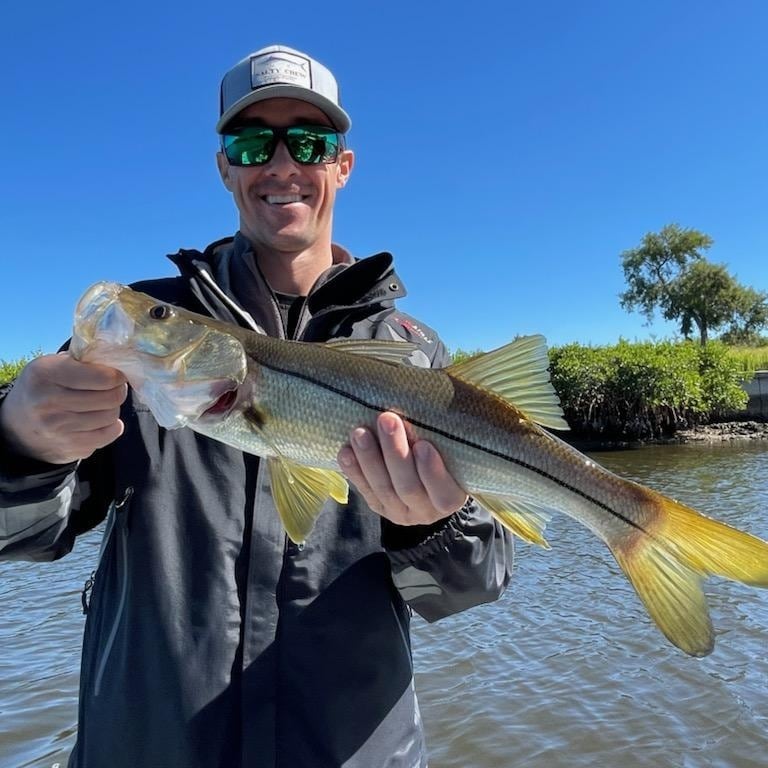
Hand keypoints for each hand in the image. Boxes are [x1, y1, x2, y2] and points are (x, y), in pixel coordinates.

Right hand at [0, 353, 127, 463]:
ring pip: (112, 415)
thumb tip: (118, 362)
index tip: (117, 374)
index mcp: (47, 374)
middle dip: (118, 390)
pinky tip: (101, 420)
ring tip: (102, 403)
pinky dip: (112, 426)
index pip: (103, 377)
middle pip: (112, 397)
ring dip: (113, 408)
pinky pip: (110, 434)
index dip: (117, 375)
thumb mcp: (52, 365)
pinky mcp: (71, 446)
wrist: (20, 425)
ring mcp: (59, 428)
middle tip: (113, 388)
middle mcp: (50, 402)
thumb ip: (83, 361)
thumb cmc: (45, 388)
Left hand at [337, 411, 467, 524]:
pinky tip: (345, 451)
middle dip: (395, 453)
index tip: (423, 444)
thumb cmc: (444, 458)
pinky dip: (354, 470)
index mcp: (451, 499)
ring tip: (360, 432)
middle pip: (408, 486)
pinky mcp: (378, 506)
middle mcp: (426, 511)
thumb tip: (419, 408)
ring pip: (382, 488)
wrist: (427, 484)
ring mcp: (399, 512)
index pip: (444, 492)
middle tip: (388, 419)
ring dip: (370, 458)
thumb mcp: (450, 454)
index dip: (433, 471)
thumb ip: (440, 441)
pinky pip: (364, 490)